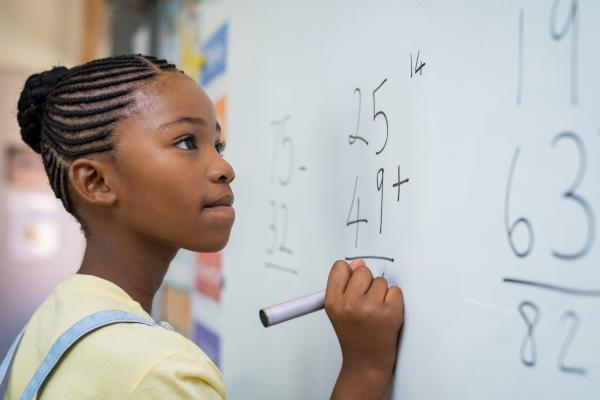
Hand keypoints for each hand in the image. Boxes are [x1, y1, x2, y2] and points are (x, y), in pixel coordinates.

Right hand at [325, 259, 403, 399]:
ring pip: (380, 281)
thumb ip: (345, 284)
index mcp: (333, 302)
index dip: (348, 274)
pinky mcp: (390, 313)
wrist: (367, 362)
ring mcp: (371, 308)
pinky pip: (395, 291)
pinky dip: (394, 300)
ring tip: (375, 311)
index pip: (340, 267)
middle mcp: (350, 304)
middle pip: (362, 271)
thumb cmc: (353, 335)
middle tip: (365, 302)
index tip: (352, 284)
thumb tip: (357, 263)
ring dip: (381, 293)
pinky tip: (386, 314)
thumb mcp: (339, 310)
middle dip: (366, 283)